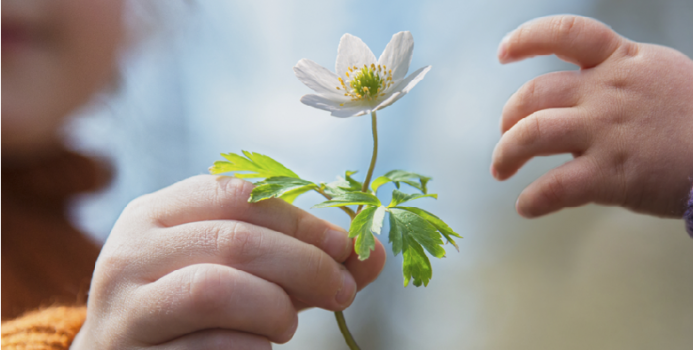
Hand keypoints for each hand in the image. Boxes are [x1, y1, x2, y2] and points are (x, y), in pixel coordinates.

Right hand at [71, 175, 385, 348]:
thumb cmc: (198, 312)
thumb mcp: (251, 274)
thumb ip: (304, 260)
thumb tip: (374, 252)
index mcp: (158, 212)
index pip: (237, 193)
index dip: (302, 219)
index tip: (347, 246)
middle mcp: (130, 251)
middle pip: (235, 240)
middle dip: (305, 265)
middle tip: (343, 291)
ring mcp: (124, 307)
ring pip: (215, 290)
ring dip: (275, 309)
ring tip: (287, 326)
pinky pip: (211, 346)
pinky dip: (252, 348)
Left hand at [491, 15, 692, 217]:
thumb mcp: (660, 71)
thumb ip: (619, 71)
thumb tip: (584, 82)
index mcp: (619, 61)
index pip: (565, 33)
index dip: (527, 39)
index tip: (505, 52)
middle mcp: (604, 92)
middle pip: (533, 94)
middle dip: (509, 116)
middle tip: (506, 135)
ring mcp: (604, 132)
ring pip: (531, 135)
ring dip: (506, 153)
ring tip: (501, 169)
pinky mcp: (610, 174)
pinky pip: (555, 187)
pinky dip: (532, 199)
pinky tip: (526, 206)